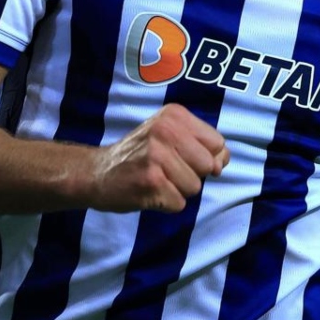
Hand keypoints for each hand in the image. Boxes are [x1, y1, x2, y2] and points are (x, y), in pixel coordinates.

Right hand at [88, 104, 228, 211]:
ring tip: (156, 180)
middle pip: (208, 166)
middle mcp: (165, 131)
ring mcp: (157, 156)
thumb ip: (203, 146)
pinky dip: (166, 203)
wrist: (96, 173)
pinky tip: (148, 192)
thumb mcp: (169, 136)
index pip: (218, 143)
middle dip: (192, 175)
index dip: (206, 157)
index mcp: (173, 115)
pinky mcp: (151, 183)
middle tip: (165, 170)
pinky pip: (179, 203)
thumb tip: (222, 162)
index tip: (182, 157)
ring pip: (195, 187)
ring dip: (177, 190)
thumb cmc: (139, 156)